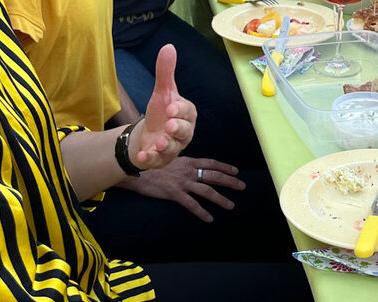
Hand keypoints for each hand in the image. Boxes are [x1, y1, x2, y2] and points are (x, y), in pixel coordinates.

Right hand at [126, 156, 245, 222]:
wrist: (135, 168)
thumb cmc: (150, 164)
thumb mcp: (169, 159)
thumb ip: (181, 163)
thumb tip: (189, 166)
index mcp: (188, 161)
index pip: (211, 163)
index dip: (224, 167)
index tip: (236, 171)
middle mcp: (188, 171)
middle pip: (214, 176)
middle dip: (230, 181)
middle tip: (242, 186)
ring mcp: (182, 182)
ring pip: (207, 191)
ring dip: (220, 199)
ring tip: (231, 205)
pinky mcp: (174, 193)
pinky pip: (191, 204)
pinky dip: (202, 212)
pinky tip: (209, 219)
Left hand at [131, 44, 196, 170]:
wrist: (148, 135)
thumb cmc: (160, 113)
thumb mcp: (161, 92)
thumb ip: (165, 72)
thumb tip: (168, 46)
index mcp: (186, 115)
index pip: (188, 112)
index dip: (180, 110)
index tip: (170, 107)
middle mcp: (183, 133)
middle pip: (185, 133)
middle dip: (177, 130)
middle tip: (169, 126)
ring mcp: (172, 148)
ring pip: (173, 148)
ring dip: (166, 145)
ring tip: (157, 142)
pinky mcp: (160, 160)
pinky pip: (157, 161)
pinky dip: (150, 159)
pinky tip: (142, 155)